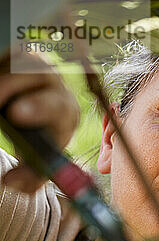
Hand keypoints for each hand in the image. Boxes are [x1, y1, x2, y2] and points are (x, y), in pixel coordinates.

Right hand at [0, 52, 79, 192]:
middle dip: (12, 84)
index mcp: (66, 112)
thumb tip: (10, 180)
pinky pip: (6, 56)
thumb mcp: (36, 166)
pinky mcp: (19, 56)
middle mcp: (55, 84)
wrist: (33, 128)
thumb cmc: (39, 147)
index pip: (59, 106)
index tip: (15, 115)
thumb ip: (28, 180)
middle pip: (39, 73)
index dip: (37, 108)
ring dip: (2, 78)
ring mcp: (36, 66)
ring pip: (19, 60)